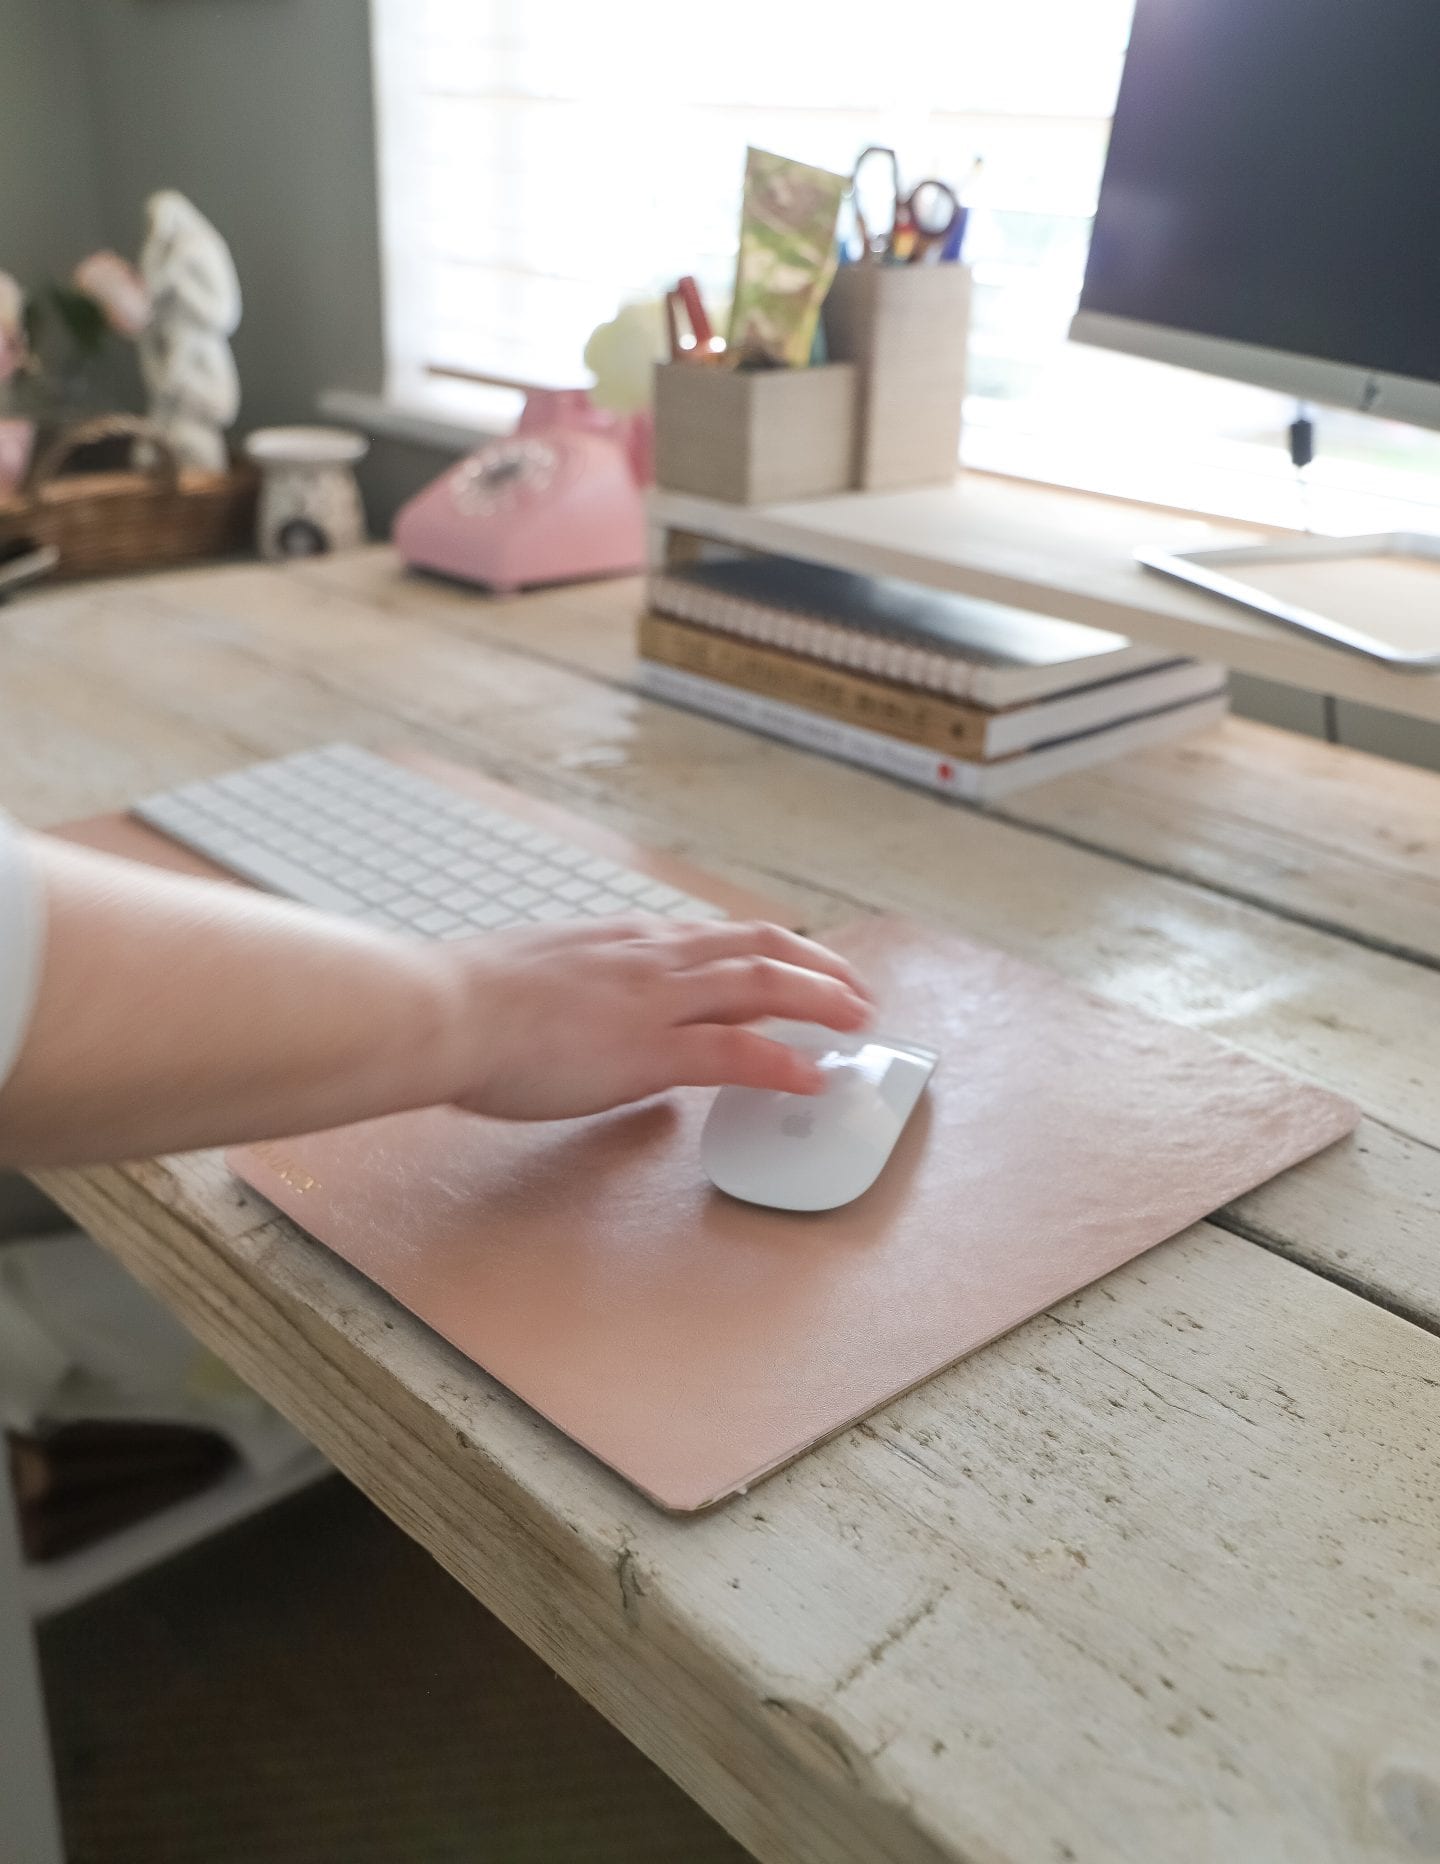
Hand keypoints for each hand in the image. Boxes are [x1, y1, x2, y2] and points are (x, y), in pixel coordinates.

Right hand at [441, 917, 872, 1121]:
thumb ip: (579, 988)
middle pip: (757, 949)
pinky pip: (735, 1054)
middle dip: (816, 967)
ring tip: (859, 1021)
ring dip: (820, 1002)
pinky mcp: (648, 1050)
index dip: (768, 949)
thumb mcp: (536, 974)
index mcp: (623, 942)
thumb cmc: (467, 1000)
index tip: (798, 961)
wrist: (441, 1009)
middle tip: (855, 990)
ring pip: (761, 987)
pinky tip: (813, 1078)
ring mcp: (653, 1001)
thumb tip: (588, 1011)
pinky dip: (783, 1064)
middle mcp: (649, 958)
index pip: (715, 937)